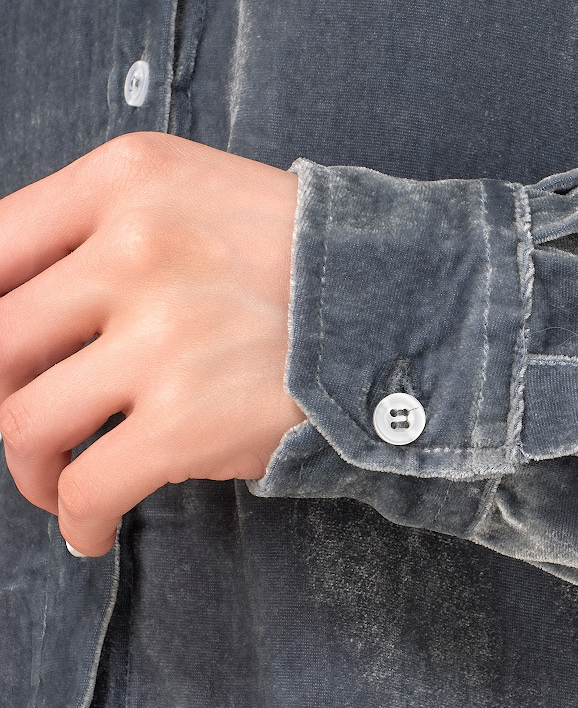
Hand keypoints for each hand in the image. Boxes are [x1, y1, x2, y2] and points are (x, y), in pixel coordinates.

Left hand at [0, 132, 304, 555]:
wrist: (407, 306)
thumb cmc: (292, 261)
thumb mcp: (192, 196)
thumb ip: (98, 231)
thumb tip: (8, 317)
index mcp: (126, 178)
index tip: (4, 363)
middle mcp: (135, 246)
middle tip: (33, 428)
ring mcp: (164, 334)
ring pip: (22, 421)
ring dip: (29, 469)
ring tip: (57, 483)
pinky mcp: (190, 419)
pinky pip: (87, 485)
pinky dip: (77, 519)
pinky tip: (91, 528)